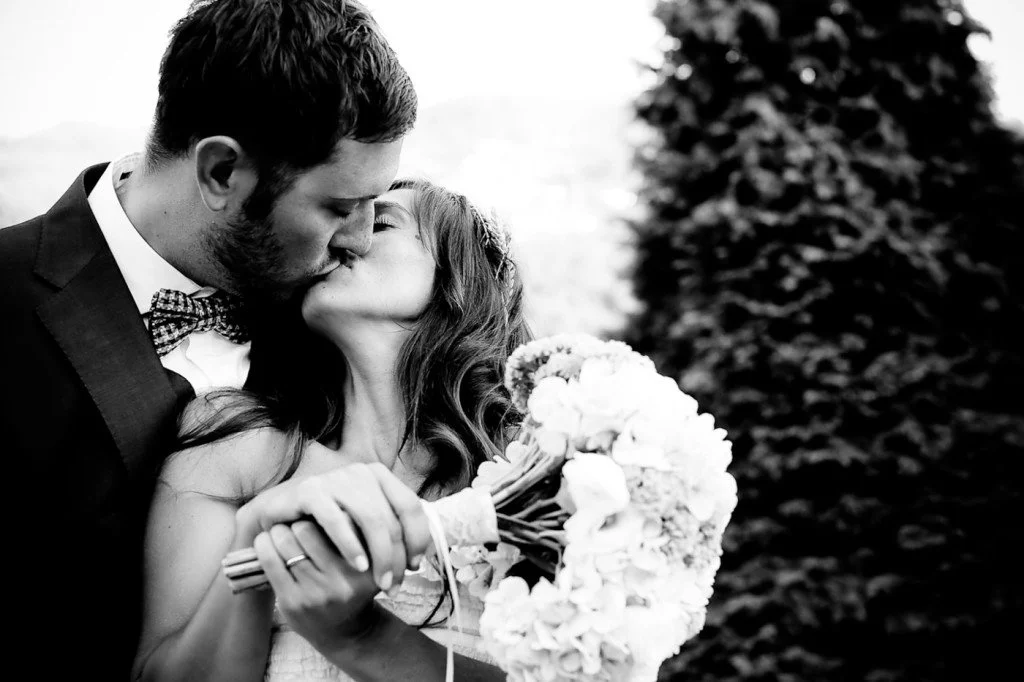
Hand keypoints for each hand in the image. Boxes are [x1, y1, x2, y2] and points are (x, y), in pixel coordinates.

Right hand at [236, 462, 430, 594]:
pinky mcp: (310, 491)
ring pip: (371, 518)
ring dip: (380, 554)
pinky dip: (351, 545)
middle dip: (397, 555)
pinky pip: (336, 519)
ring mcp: (335, 478)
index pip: (410, 506)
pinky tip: (358, 566)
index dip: (417, 538)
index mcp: (378, 476)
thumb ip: (390, 533)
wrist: (281, 521)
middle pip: (392, 516)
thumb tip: (418, 558)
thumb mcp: (363, 528)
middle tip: (394, 584)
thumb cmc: (328, 528)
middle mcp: (360, 473)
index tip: (414, 566)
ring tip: (381, 582)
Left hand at [255, 519, 382, 650]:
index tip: (320, 513)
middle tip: (296, 523)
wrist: (344, 630)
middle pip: (307, 528)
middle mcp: (344, 579)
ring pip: (286, 541)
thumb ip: (357, 529)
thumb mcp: (368, 558)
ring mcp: (318, 593)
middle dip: (297, 522)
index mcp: (366, 563)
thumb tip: (334, 495)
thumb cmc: (352, 581)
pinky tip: (266, 541)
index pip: (337, 521)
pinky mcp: (295, 602)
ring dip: (279, 532)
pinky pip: (271, 561)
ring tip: (281, 532)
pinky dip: (264, 545)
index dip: (324, 512)